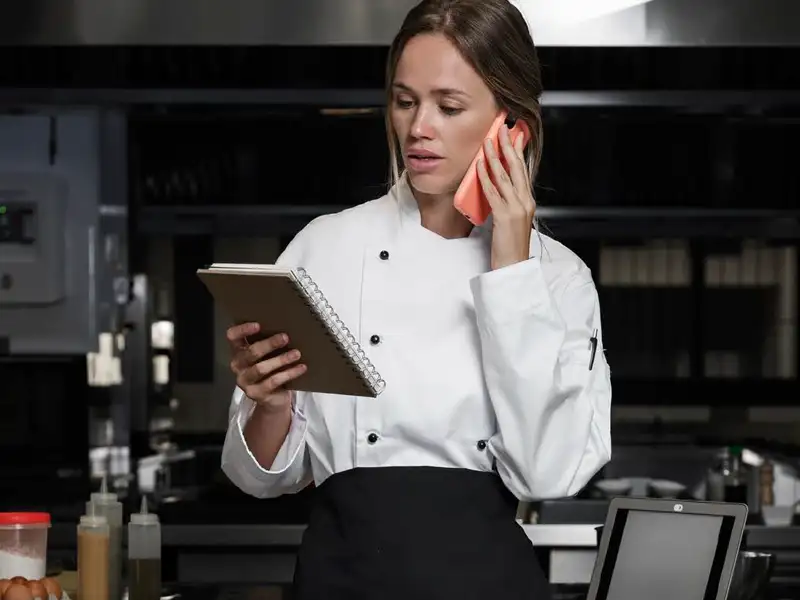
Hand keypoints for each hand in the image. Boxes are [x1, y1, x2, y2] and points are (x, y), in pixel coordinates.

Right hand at [227, 323, 306, 413]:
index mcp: (238, 351)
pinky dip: (289, 373)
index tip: (259, 324)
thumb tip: (288, 325)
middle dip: (269, 344)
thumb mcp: (268, 355)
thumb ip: (270, 343)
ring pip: (260, 368)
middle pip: (250, 352)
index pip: (232, 337)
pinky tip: (301, 367)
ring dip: (280, 360)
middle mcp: (238, 366)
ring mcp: (245, 381)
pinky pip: (273, 382)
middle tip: (286, 337)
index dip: (242, 330)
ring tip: (297, 353)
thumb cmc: (272, 369)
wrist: (273, 399)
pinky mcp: (256, 394)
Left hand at [477, 123, 534, 269]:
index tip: (515, 134)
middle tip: (502, 128)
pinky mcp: (505, 217)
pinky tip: (480, 165)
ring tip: (489, 140)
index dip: (518, 151)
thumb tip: (497, 187)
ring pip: (505, 177)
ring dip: (495, 157)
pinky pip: (493, 192)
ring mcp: (516, 209)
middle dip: (509, 146)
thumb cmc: (509, 246)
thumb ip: (507, 203)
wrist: (512, 267)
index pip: (523, 170)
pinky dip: (486, 177)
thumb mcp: (511, 220)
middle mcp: (525, 202)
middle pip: (517, 168)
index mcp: (528, 202)